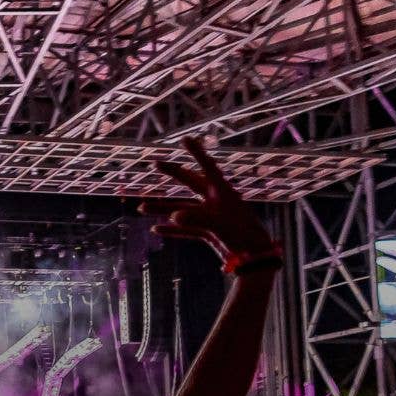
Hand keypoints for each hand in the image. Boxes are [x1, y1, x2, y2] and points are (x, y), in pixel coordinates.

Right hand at [140, 137, 274, 262]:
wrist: (254, 256)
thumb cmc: (242, 235)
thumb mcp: (218, 224)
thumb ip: (195, 218)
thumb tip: (172, 217)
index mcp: (222, 191)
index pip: (207, 166)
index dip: (196, 152)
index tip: (184, 139)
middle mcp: (215, 201)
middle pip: (190, 183)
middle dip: (173, 173)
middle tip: (155, 163)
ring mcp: (210, 216)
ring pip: (182, 209)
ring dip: (163, 208)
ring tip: (141, 208)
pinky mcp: (207, 232)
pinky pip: (185, 228)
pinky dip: (171, 230)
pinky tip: (156, 229)